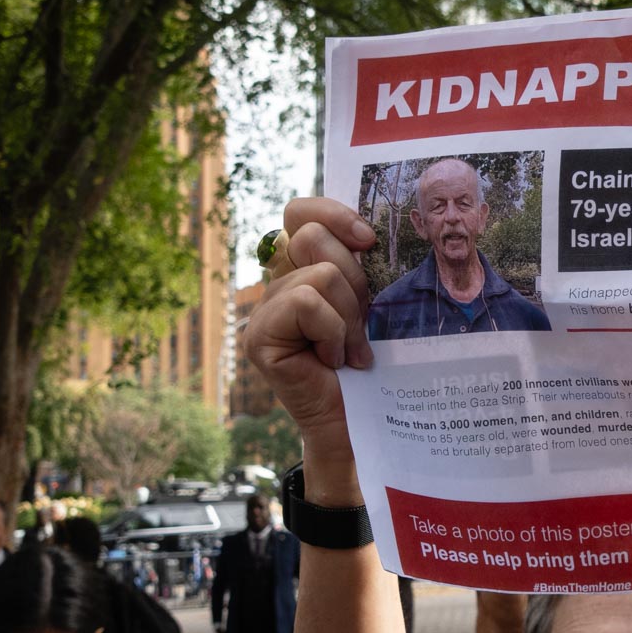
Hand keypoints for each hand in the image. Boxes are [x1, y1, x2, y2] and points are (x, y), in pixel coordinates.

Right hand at [245, 196, 376, 455]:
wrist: (362, 421)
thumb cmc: (372, 361)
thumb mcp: (370, 301)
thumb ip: (357, 263)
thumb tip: (365, 232)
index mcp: (301, 266)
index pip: (301, 211)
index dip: (333, 214)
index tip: (368, 241)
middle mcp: (276, 283)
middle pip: (312, 236)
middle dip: (353, 277)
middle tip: (362, 321)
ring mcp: (263, 310)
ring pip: (319, 274)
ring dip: (348, 316)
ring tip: (349, 350)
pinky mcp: (258, 337)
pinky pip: (307, 303)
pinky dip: (332, 331)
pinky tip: (333, 362)